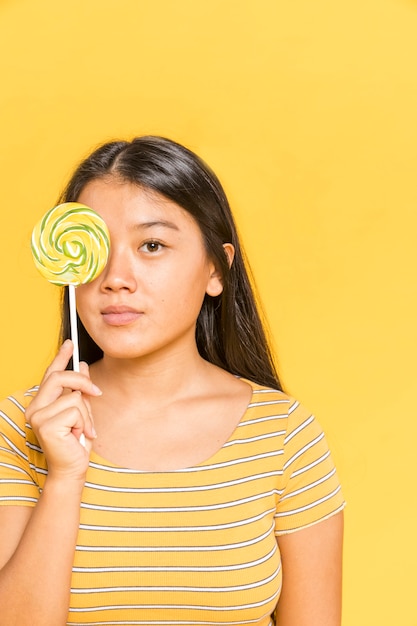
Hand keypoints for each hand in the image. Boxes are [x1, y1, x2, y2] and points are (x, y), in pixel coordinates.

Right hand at [25, 340, 101, 481]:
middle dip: (83, 382)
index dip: (61, 357)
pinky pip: (75, 410)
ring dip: (86, 413)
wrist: (72, 469)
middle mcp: (35, 408)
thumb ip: (79, 390)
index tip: (71, 343)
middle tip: (97, 392)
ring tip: (83, 429)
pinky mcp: (46, 425)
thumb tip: (82, 365)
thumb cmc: (76, 442)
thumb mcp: (81, 411)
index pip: (51, 374)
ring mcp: (38, 416)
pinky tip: (79, 435)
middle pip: (61, 378)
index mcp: (41, 403)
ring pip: (74, 397)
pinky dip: (84, 422)